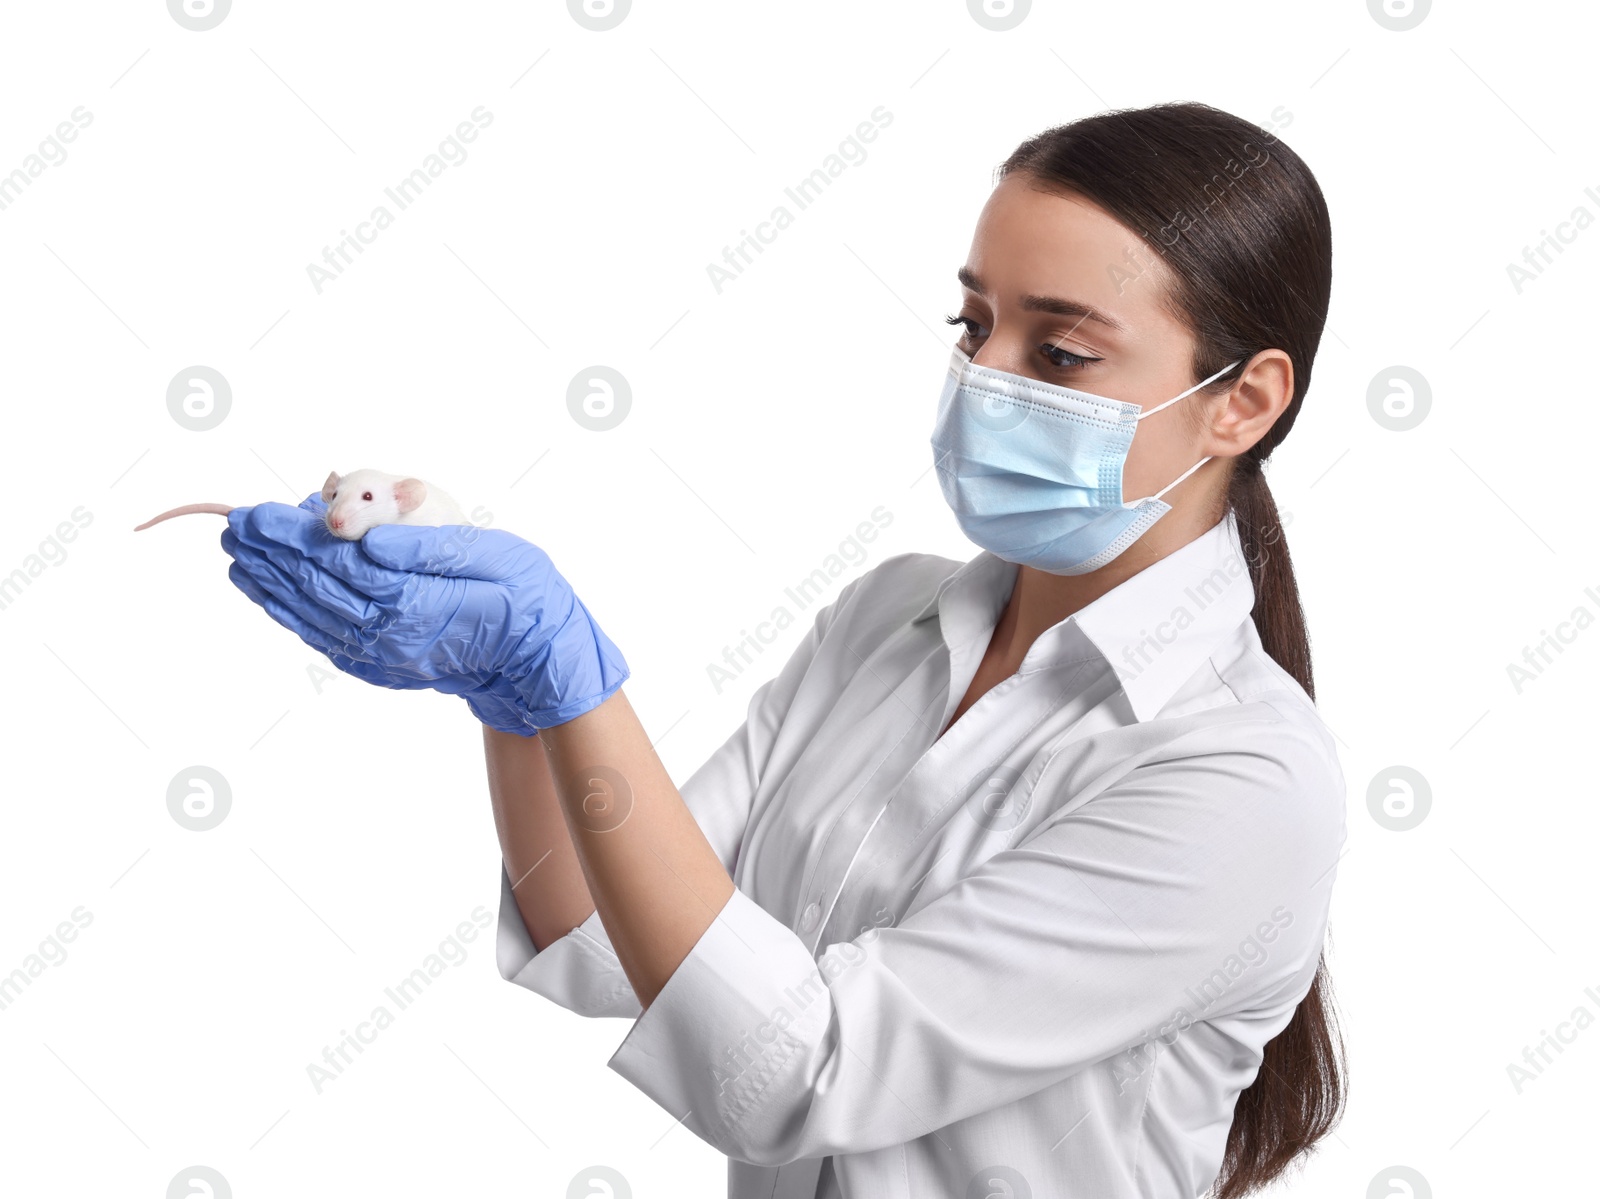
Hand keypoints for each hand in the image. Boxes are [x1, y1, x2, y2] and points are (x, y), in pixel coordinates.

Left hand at [220, 497, 628, 732]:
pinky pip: (324, 638)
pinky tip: (271, 594)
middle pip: (314, 589)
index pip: (338, 564)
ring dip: (269, 585)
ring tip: (236, 555)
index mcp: (416, 602)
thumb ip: (429, 549)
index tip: (257, 514)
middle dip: (269, 555)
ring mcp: (383, 657)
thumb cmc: (526, 597)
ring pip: (311, 616)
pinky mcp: (381, 666)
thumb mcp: (496, 557)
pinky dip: (291, 615)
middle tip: (232, 524)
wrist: (539, 661)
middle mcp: (391, 635)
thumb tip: (366, 539)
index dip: (292, 538)